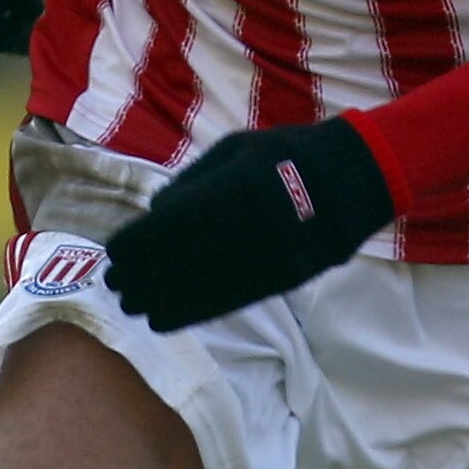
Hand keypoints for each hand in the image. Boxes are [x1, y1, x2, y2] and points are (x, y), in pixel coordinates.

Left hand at [105, 118, 395, 331]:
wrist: (355, 178)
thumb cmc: (287, 154)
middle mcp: (246, 227)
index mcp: (231, 188)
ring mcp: (267, 256)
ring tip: (135, 309)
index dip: (138, 244)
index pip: (171, 226)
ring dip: (163, 302)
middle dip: (143, 277)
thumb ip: (193, 181)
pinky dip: (195, 312)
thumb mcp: (237, 149)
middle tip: (116, 287)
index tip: (113, 255)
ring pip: (203, 287)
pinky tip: (168, 319)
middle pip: (181, 261)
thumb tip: (154, 212)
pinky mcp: (283, 279)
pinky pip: (230, 300)